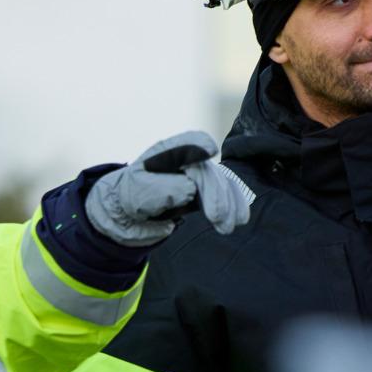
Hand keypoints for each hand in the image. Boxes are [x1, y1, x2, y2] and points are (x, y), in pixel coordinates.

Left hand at [86, 131, 253, 245]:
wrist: (131, 213)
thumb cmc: (133, 198)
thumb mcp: (140, 193)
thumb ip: (162, 189)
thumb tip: (190, 189)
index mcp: (167, 152)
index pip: (188, 144)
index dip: (200, 147)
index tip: (210, 151)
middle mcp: (187, 159)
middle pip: (207, 170)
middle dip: (216, 193)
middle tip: (217, 217)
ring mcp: (199, 173)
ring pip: (221, 183)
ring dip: (228, 204)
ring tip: (227, 227)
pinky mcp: (206, 190)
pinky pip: (226, 193)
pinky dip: (234, 204)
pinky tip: (240, 218)